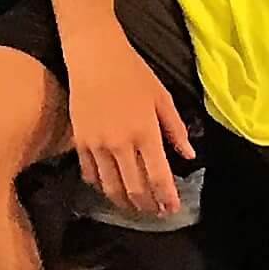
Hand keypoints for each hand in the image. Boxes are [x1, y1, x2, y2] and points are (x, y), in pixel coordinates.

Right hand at [64, 39, 196, 218]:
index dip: (167, 198)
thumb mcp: (162, 97)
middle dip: (147, 205)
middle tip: (155, 213)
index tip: (172, 209)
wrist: (94, 56)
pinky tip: (111, 189)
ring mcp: (97, 146)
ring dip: (125, 202)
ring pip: (111, 187)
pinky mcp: (79, 143)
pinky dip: (102, 187)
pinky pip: (90, 174)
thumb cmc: (133, 73)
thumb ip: (175, 129)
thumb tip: (188, 154)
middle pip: (135, 188)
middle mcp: (121, 144)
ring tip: (135, 207)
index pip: (159, 176)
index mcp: (146, 132)